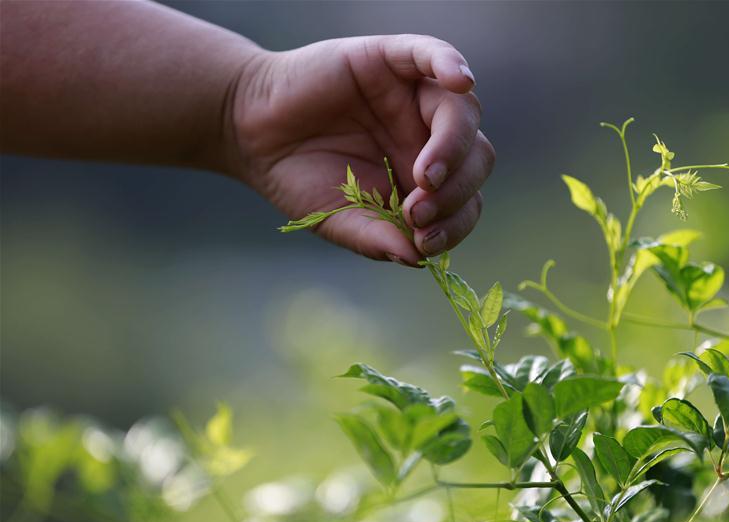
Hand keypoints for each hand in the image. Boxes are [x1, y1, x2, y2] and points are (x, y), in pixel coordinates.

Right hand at [229, 35, 494, 265]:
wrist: (250, 135)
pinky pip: (431, 53)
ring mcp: (412, 95)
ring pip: (463, 111)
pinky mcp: (389, 59)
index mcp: (426, 178)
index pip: (468, 199)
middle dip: (456, 191)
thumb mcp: (339, 221)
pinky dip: (450, 63)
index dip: (457, 222)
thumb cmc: (299, 179)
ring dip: (453, 147)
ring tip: (424, 177)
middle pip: (477, 156)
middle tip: (415, 212)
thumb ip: (377, 239)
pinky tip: (459, 81)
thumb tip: (418, 259)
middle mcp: (428, 135)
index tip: (424, 240)